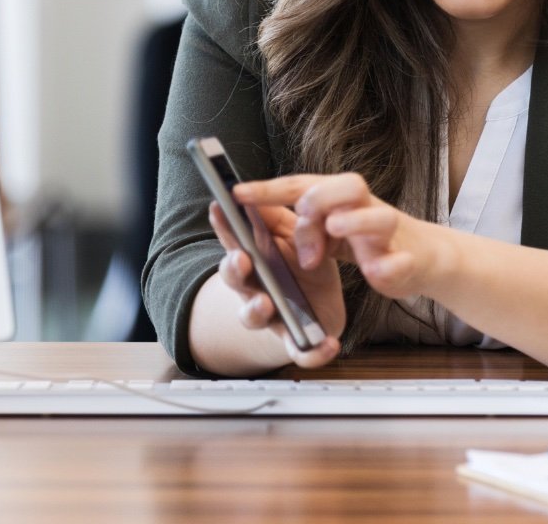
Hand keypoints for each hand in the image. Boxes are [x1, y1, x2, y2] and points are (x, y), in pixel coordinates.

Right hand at [205, 201, 343, 367]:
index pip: (233, 240)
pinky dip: (313, 353)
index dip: (224, 226)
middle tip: (242, 259)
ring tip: (266, 304)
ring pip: (253, 317)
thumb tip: (259, 194)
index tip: (219, 207)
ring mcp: (272, 315)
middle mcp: (255, 288)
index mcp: (254, 258)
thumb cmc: (301, 264)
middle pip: (235, 279)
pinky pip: (300, 352)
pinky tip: (329, 344)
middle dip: (234, 269)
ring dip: (255, 310)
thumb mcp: (293, 236)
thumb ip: (277, 220)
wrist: (318, 305)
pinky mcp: (296, 339)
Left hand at [233, 173, 452, 300]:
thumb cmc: (367, 240)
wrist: (422, 258)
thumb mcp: (329, 230)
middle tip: (299, 221)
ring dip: (356, 221)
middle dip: (319, 201)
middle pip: (348, 186)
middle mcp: (365, 209)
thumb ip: (301, 225)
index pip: (302, 186)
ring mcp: (389, 234)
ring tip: (335, 229)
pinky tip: (377, 272)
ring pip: (381, 217)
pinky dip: (390, 265)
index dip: (270, 189)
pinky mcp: (407, 260)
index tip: (237, 193)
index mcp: (340, 200)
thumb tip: (257, 222)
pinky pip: (402, 260)